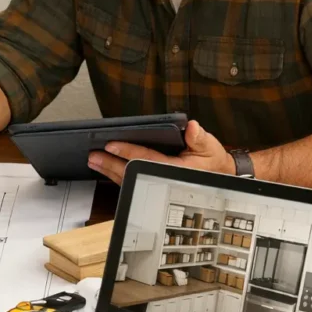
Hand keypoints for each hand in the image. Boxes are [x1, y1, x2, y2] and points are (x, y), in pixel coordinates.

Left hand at [88, 120, 235, 185]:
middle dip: (111, 164)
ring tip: (93, 161)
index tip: (111, 145)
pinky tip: (104, 168)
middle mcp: (162, 178)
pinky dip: (116, 176)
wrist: (218, 177)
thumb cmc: (211, 161)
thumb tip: (191, 126)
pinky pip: (131, 182)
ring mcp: (156, 183)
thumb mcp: (209, 146)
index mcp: (175, 169)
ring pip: (128, 179)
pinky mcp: (152, 184)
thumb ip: (199, 137)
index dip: (128, 152)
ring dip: (109, 171)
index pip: (147, 159)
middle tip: (93, 156)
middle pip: (131, 172)